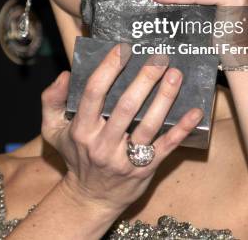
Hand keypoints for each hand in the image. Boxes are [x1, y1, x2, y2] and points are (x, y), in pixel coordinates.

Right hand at [41, 44, 202, 215]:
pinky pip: (167, 147)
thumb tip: (65, 74)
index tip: (123, 48)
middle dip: (144, 80)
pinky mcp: (146, 169)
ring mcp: (126, 158)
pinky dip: (182, 129)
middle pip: (126, 107)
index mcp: (82, 130)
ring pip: (149, 125)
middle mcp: (103, 144)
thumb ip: (51, 100)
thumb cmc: (75, 154)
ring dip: (164, 98)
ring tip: (176, 75)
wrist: (91, 199)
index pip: (94, 93)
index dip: (108, 68)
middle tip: (159, 58)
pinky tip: (195, 111)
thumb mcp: (53, 130)